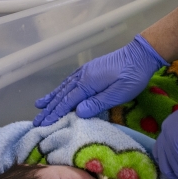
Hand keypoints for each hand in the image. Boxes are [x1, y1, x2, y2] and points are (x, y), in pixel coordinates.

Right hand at [33, 35, 167, 126]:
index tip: (43, 124)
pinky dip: (61, 88)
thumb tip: (78, 113)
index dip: (55, 113)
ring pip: (65, 87)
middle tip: (36, 120)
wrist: (141, 55)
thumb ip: (97, 103)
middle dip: (49, 108)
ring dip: (52, 97)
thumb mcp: (118, 93)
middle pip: (62, 94)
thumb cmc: (132, 76)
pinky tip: (59, 91)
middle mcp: (82, 76)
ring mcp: (85, 71)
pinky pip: (71, 81)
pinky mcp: (91, 69)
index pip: (68, 101)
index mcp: (88, 83)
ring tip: (39, 105)